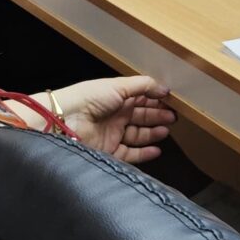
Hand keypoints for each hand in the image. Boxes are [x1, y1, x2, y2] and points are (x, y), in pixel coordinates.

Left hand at [45, 75, 177, 164]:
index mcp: (117, 97)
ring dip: (153, 133)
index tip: (173, 102)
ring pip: (138, 135)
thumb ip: (144, 85)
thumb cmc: (91, 98)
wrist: (66, 121)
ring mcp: (113, 134)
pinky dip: (144, 153)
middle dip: (158, 116)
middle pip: (142, 116)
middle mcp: (116, 115)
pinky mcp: (110, 151)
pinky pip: (130, 153)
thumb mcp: (119, 86)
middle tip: (174, 117)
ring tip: (166, 131)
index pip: (142, 98)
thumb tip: (166, 89)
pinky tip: (157, 149)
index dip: (157, 100)